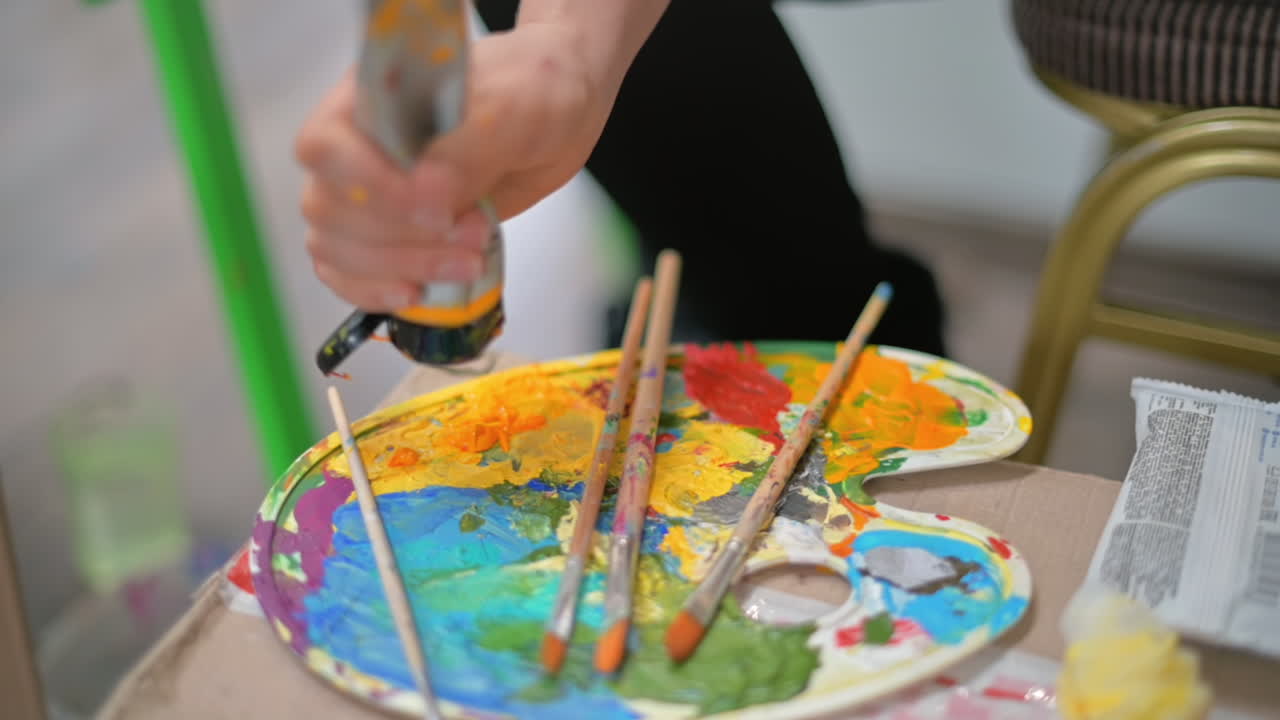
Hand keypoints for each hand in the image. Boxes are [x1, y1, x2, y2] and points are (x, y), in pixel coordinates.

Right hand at [295, 23, 612, 311]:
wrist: (558, 115)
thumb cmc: (531, 91)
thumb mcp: (509, 110)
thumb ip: (463, 149)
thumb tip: (425, 195)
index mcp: (371, 98)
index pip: (326, 147)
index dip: (371, 187)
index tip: (438, 208)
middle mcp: (357, 145)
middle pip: (331, 208)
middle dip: (402, 238)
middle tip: (473, 235)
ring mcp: (371, 191)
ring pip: (336, 246)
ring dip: (397, 267)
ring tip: (467, 262)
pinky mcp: (390, 231)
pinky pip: (346, 271)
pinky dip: (372, 290)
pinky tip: (416, 292)